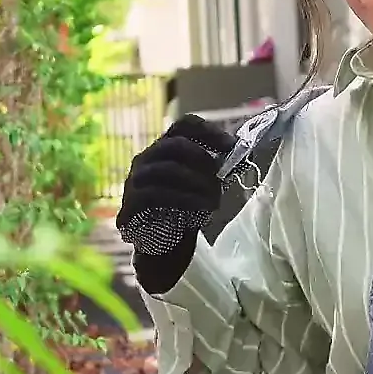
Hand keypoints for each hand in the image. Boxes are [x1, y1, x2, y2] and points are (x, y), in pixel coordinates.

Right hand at [116, 116, 235, 293]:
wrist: (165, 247)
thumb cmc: (185, 210)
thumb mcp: (202, 186)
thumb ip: (215, 169)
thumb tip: (242, 153)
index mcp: (165, 149)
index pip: (183, 126)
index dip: (208, 131)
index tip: (231, 145)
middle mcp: (146, 159)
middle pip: (174, 144)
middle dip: (202, 159)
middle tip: (219, 178)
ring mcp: (134, 181)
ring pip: (166, 169)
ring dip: (196, 183)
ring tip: (214, 200)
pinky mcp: (130, 204)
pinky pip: (156, 195)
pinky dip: (183, 201)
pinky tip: (200, 211)